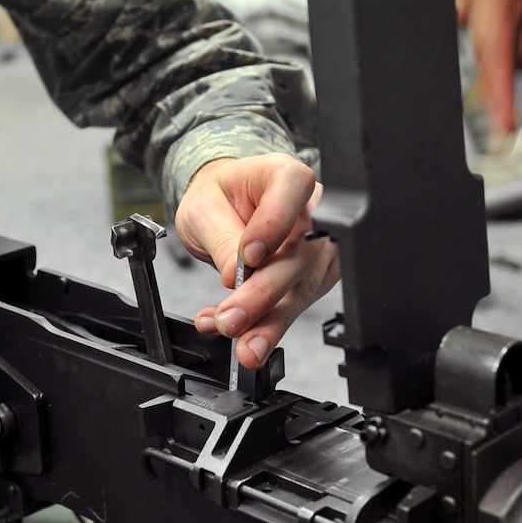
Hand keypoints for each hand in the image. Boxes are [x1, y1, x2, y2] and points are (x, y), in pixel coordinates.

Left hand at [175, 154, 339, 370]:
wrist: (224, 208)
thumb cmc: (219, 198)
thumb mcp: (203, 209)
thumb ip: (221, 238)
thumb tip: (235, 274)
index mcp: (285, 176)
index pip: (293, 192)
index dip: (274, 226)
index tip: (247, 256)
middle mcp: (312, 210)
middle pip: (299, 253)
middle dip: (263, 293)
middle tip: (231, 319)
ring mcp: (318, 247)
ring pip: (301, 288)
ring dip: (269, 323)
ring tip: (244, 347)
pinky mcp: (314, 278)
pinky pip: (294, 306)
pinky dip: (266, 327)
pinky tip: (243, 337)